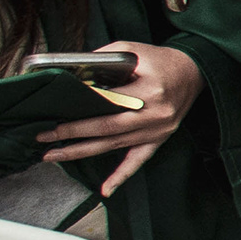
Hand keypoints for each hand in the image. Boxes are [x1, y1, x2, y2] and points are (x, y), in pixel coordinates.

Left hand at [32, 41, 200, 196]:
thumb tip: (71, 73)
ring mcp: (157, 130)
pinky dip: (121, 176)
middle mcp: (155, 115)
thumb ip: (102, 58)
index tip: (55, 110)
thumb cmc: (162, 60)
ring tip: (54, 155)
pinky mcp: (159, 138)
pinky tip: (106, 190)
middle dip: (71, 133)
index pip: (108, 102)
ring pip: (113, 145)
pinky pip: (138, 161)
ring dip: (81, 151)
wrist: (196, 71)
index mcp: (151, 91)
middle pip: (106, 128)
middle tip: (44, 136)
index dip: (81, 106)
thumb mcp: (132, 49)